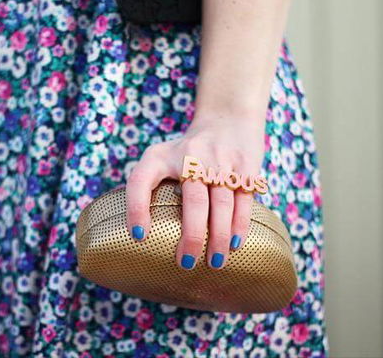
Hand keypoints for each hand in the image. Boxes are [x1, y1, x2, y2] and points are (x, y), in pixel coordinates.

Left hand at [125, 111, 265, 269]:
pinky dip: (239, 224)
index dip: (137, 208)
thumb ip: (147, 186)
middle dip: (192, 236)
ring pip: (222, 204)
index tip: (139, 235)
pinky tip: (234, 244)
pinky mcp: (246, 166)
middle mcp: (190, 156)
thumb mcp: (160, 158)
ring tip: (214, 263)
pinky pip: (243, 200)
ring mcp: (221, 160)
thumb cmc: (185, 152)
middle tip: (186, 263)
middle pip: (193, 201)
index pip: (141, 181)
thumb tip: (140, 235)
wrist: (227, 119)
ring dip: (219, 237)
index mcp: (160, 156)